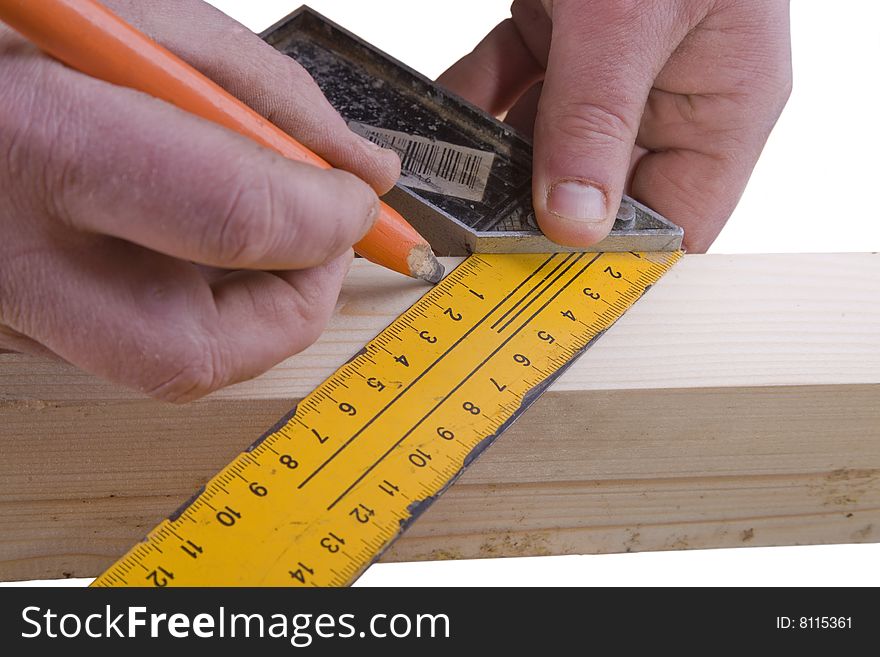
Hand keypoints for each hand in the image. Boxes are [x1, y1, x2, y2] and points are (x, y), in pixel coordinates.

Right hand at [0, 0, 399, 401]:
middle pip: (195, 354)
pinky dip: (193, 296)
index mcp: (33, 137)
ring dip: (248, 302)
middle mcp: (4, 253)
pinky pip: (130, 338)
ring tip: (252, 221)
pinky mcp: (8, 321)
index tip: (358, 193)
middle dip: (293, 303)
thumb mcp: (129, 12)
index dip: (326, 213)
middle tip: (317, 240)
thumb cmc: (11, 18)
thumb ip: (262, 96)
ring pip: (168, 365)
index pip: (232, 218)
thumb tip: (361, 172)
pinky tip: (185, 230)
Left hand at [438, 0, 791, 250]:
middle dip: (535, 213)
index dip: (616, 264)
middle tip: (471, 237)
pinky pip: (515, 87)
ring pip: (549, 143)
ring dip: (493, 163)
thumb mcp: (630, 16)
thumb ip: (597, 118)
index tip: (545, 288)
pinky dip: (476, 103)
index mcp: (723, 103)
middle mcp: (671, 93)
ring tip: (442, 187)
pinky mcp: (567, 30)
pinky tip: (440, 122)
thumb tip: (574, 223)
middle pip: (602, 190)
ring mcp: (614, 65)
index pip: (676, 223)